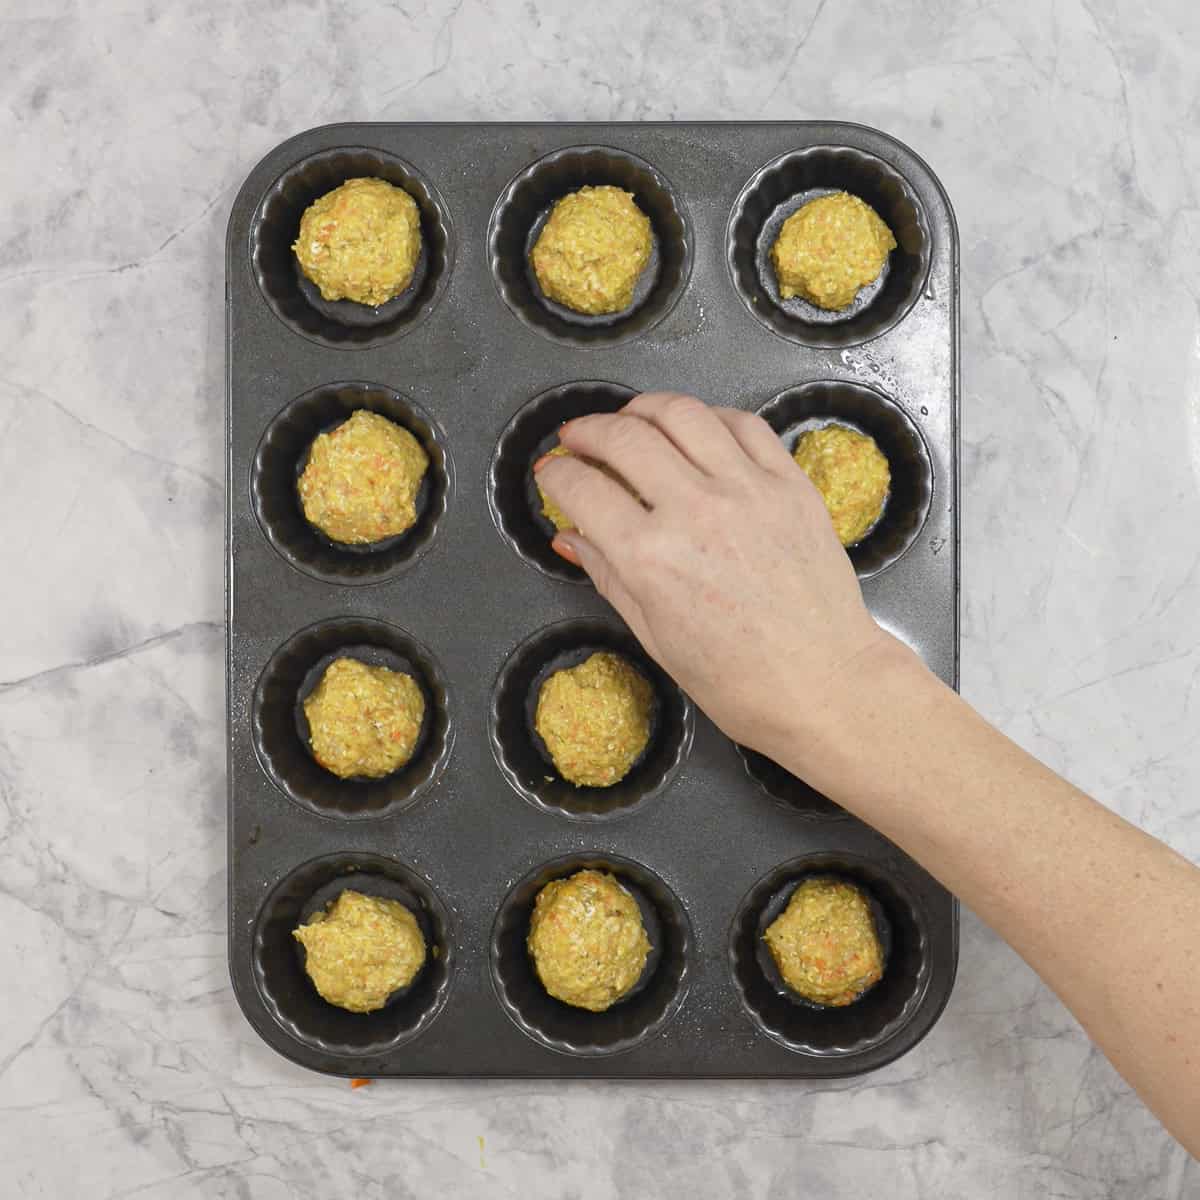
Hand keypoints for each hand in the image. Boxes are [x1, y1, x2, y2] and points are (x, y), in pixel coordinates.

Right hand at [534, 392, 908, 757]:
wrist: (822, 684)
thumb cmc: (739, 680)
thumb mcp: (654, 635)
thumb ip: (608, 574)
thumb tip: (571, 538)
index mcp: (650, 558)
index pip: (582, 489)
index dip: (555, 475)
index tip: (551, 473)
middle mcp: (695, 512)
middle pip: (624, 437)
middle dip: (588, 430)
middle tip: (577, 437)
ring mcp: (748, 491)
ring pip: (682, 414)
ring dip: (644, 408)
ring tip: (630, 419)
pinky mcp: (790, 484)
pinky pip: (743, 425)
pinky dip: (709, 417)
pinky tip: (695, 428)